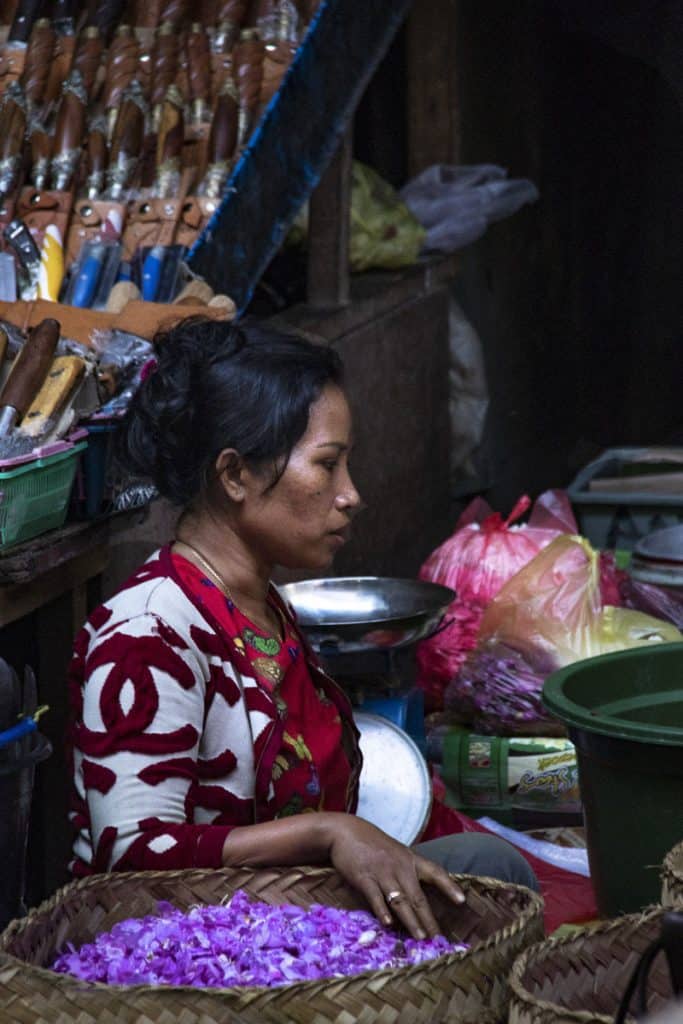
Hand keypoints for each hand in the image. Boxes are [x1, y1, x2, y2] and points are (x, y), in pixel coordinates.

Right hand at [323, 814, 464, 939]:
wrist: (346, 831)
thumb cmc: (373, 844)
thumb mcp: (395, 852)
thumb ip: (407, 871)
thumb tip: (418, 898)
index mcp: (410, 859)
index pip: (435, 872)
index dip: (449, 886)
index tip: (462, 901)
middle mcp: (399, 867)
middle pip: (418, 896)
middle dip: (429, 919)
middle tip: (438, 939)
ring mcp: (382, 872)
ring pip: (400, 900)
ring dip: (411, 920)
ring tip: (420, 937)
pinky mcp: (364, 877)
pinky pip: (375, 897)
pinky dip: (382, 911)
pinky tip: (388, 924)